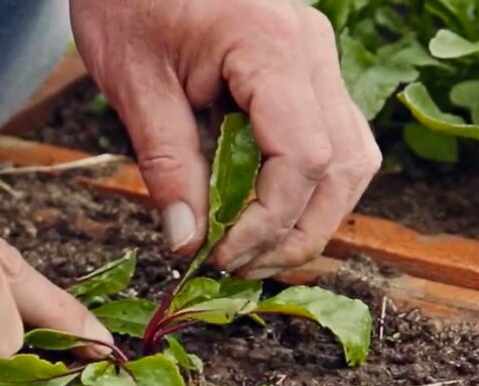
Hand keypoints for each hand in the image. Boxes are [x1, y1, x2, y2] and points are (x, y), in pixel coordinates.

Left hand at [71, 0, 381, 277]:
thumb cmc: (127, 0)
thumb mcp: (133, 85)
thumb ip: (168, 166)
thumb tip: (188, 242)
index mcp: (271, 44)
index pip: (302, 159)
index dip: (268, 222)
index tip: (221, 256)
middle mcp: (313, 50)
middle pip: (342, 168)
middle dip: (298, 232)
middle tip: (240, 266)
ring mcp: (319, 58)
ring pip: (351, 161)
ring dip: (311, 216)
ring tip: (253, 248)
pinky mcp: (311, 70)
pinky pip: (334, 142)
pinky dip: (308, 188)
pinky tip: (262, 210)